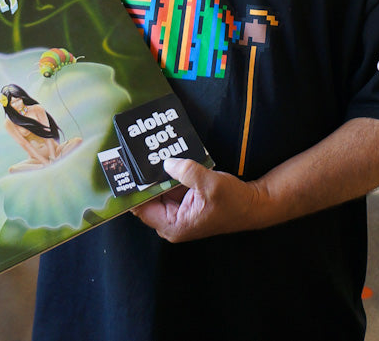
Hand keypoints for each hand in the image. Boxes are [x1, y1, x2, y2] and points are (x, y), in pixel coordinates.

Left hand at [130, 158, 265, 241]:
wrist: (253, 205)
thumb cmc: (234, 202)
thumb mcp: (211, 185)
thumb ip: (187, 172)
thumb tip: (166, 162)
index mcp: (173, 225)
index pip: (141, 208)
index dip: (133, 190)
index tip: (125, 171)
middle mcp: (172, 221)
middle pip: (148, 198)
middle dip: (145, 178)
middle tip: (135, 154)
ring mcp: (179, 212)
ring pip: (160, 190)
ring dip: (158, 174)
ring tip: (149, 151)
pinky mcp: (186, 203)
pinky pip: (172, 186)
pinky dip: (171, 173)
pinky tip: (169, 156)